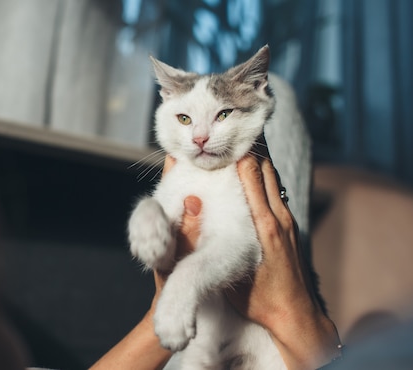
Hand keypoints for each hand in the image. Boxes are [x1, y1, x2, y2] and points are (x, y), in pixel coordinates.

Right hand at [155, 142, 341, 369]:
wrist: (294, 316)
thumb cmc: (258, 298)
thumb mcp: (228, 269)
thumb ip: (204, 240)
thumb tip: (191, 204)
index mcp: (264, 226)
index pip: (253, 178)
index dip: (240, 153)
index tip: (226, 134)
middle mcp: (279, 218)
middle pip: (267, 171)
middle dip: (251, 147)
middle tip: (233, 126)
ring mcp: (287, 222)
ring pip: (274, 179)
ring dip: (260, 159)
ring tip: (242, 139)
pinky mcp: (289, 228)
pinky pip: (277, 193)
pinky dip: (266, 176)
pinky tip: (257, 171)